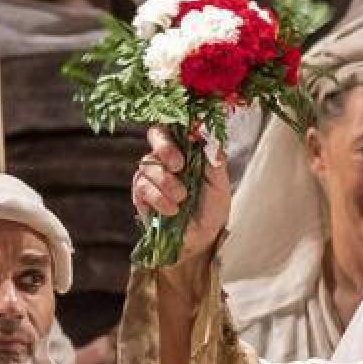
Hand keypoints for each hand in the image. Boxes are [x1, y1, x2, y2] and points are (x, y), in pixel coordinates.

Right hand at [132, 126, 231, 263]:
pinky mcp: (141, 196)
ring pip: (147, 166)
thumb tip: (213, 143)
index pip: (173, 127)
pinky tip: (172, 210)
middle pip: (155, 138)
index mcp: (184, 149)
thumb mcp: (220, 184)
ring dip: (166, 183)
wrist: (204, 237)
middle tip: (179, 167)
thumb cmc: (211, 207)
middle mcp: (164, 158)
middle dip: (166, 150)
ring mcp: (150, 176)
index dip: (177, 129)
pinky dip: (159, 199)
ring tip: (182, 198)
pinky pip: (142, 189)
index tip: (186, 141)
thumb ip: (216, 163)